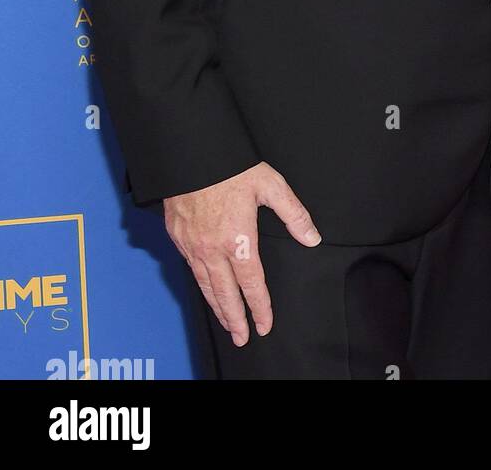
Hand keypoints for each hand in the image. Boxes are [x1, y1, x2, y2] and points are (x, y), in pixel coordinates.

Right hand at [163, 162, 320, 345]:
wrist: (191, 153)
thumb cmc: (231, 167)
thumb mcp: (271, 185)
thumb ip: (294, 213)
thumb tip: (312, 237)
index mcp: (238, 239)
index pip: (252, 284)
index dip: (260, 307)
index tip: (265, 324)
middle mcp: (212, 249)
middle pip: (225, 294)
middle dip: (235, 319)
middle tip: (242, 338)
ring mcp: (192, 245)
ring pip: (205, 286)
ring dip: (217, 308)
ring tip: (226, 323)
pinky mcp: (178, 238)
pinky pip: (190, 270)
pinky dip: (201, 286)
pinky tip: (207, 290)